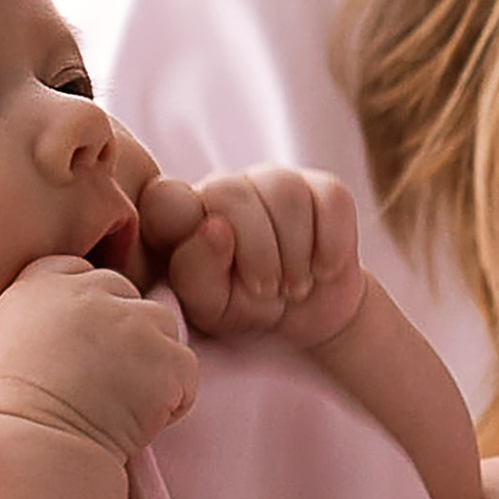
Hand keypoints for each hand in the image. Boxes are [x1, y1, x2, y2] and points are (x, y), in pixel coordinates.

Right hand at [0, 255, 199, 462]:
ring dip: (152, 360)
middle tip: (104, 382)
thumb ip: (30, 317)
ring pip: (162, 326)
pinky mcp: (165, 357)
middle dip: (123, 334)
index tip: (83, 347)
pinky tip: (141, 422)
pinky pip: (186, 371)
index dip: (90, 309)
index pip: (82, 274)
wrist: (34, 446)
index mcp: (40, 285)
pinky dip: (173, 399)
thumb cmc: (6, 412)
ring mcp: (132, 322)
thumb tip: (59, 325)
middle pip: (126, 296)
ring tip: (123, 403)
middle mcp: (89, 294)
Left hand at [140, 165, 369, 352]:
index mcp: (179, 214)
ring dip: (295, 254)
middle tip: (267, 293)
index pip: (166, 199)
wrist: (303, 318)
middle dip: (257, 254)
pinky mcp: (322, 188)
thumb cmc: (242, 309)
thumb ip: (196, 271)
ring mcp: (272, 181)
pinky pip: (332, 199)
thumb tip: (215, 227)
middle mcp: (222, 188)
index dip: (189, 231)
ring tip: (294, 288)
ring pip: (286, 193)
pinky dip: (332, 244)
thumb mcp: (210, 307)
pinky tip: (324, 270)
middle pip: (232, 193)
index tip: (219, 275)